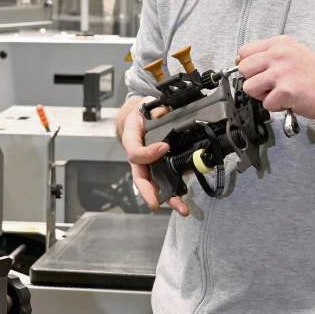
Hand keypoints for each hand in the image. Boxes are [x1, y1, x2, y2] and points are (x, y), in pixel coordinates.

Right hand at [118, 100, 189, 215]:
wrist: (135, 117)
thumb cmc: (140, 113)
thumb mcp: (145, 105)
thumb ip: (156, 109)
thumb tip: (165, 112)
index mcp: (131, 138)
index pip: (135, 151)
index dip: (148, 152)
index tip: (164, 148)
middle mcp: (136, 155)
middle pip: (139, 177)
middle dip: (149, 193)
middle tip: (156, 204)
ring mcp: (145, 164)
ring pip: (152, 184)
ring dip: (166, 198)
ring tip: (181, 208)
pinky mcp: (155, 168)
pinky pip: (161, 181)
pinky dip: (172, 192)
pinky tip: (184, 199)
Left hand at [237, 35, 314, 117]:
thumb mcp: (295, 53)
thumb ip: (271, 56)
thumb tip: (242, 61)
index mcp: (280, 44)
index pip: (244, 51)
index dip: (248, 66)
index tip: (257, 73)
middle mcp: (279, 54)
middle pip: (243, 68)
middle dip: (253, 80)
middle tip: (271, 86)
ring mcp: (282, 72)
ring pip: (249, 87)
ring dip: (263, 95)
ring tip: (281, 93)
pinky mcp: (286, 90)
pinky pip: (266, 104)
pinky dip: (277, 106)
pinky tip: (291, 100)